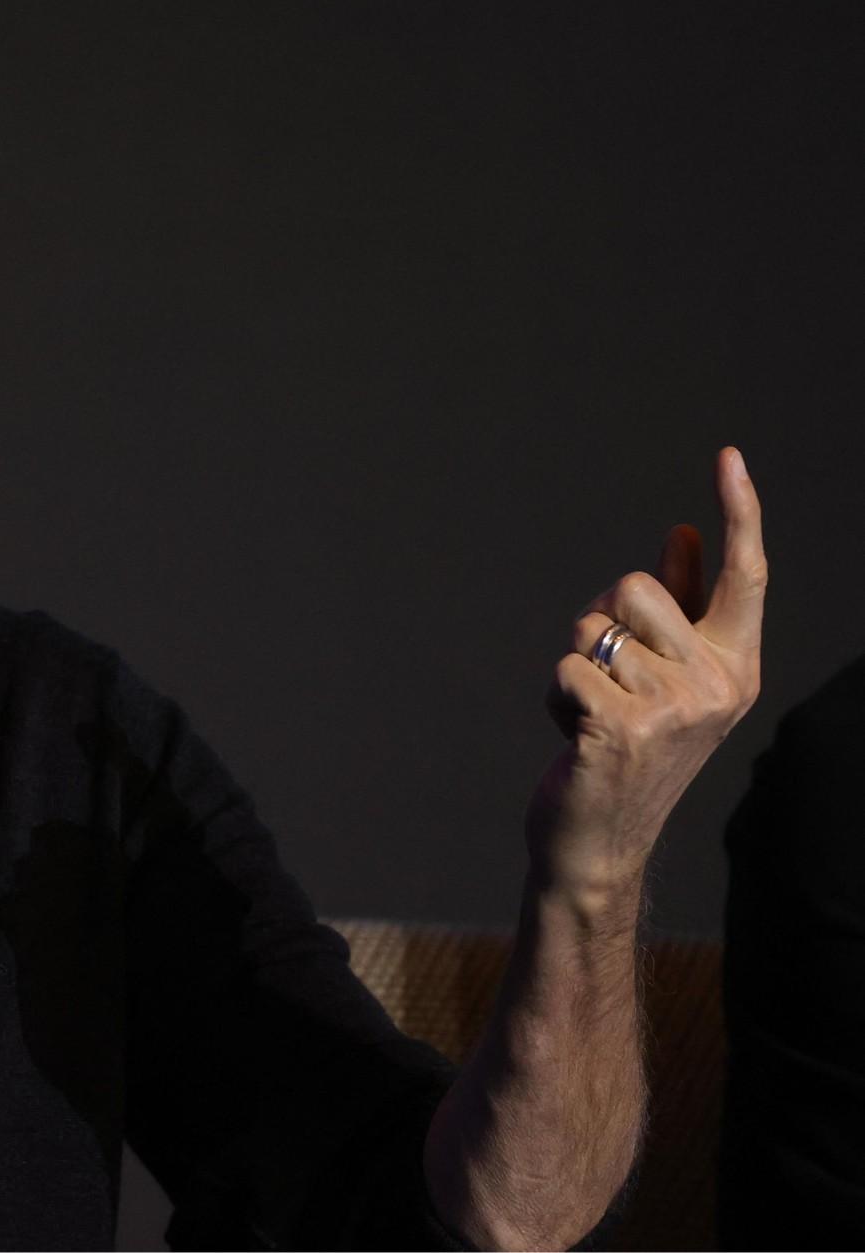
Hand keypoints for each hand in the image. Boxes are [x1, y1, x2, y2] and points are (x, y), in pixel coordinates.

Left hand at [528, 447, 765, 903]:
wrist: (598, 842)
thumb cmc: (627, 752)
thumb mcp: (663, 681)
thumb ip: (678, 611)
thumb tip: (682, 533)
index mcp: (735, 667)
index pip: (745, 577)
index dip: (739, 513)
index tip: (729, 456)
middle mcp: (717, 685)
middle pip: (633, 586)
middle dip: (600, 622)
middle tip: (609, 684)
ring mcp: (673, 709)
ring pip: (591, 627)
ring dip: (575, 665)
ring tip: (593, 716)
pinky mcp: (622, 729)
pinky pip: (565, 669)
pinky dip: (555, 697)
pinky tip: (574, 738)